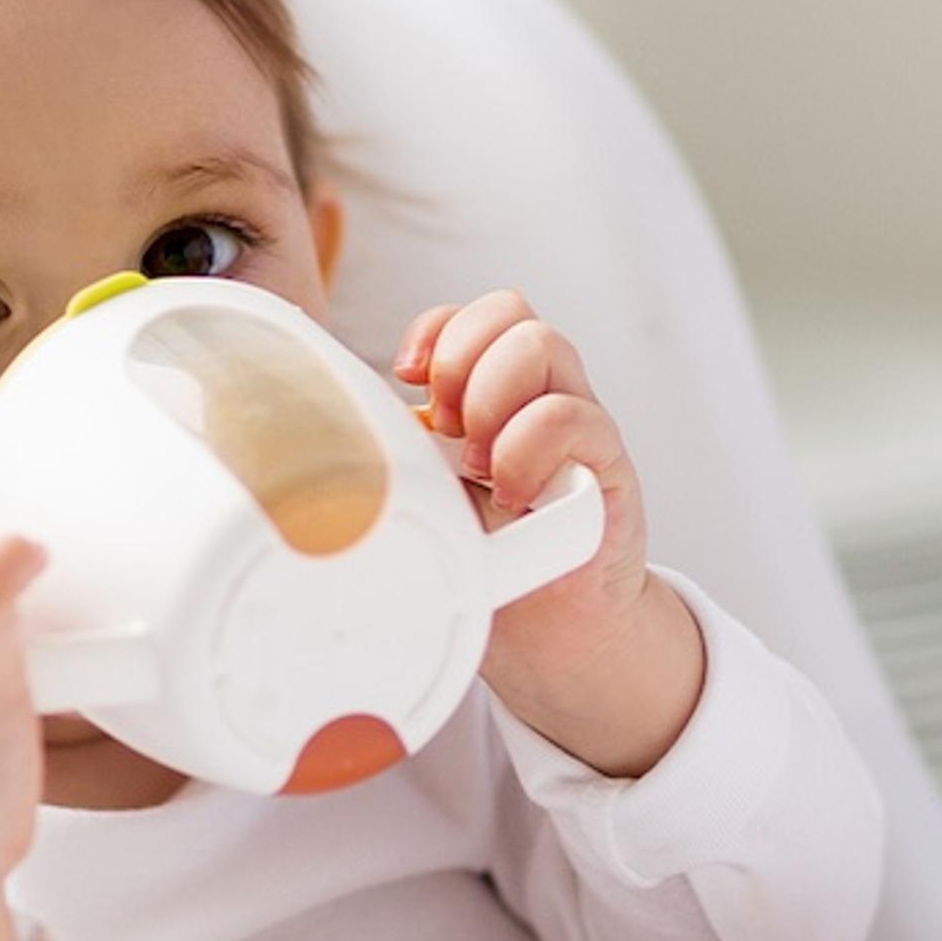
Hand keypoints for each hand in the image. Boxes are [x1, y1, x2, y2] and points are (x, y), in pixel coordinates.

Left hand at [397, 290, 702, 776]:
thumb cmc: (488, 559)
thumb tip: (333, 427)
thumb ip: (402, 455)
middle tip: (445, 430)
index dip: (437, 330)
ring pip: (543, 345)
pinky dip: (529, 448)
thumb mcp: (432, 496)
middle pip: (512, 312)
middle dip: (459, 362)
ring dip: (491, 397)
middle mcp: (542, 397)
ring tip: (476, 464)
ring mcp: (579, 425)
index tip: (405, 378)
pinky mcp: (608, 466)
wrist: (551, 629)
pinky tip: (510, 493)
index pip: (477, 315)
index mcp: (498, 395)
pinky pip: (576, 418)